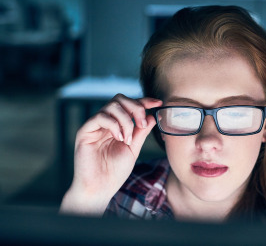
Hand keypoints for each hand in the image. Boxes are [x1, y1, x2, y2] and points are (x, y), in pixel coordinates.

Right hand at [60, 94, 161, 215]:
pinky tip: (119, 138)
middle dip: (136, 108)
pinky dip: (114, 124)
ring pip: (112, 106)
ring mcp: (94, 126)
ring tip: (128, 139)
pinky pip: (100, 117)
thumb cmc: (115, 172)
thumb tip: (152, 116)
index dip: (143, 101)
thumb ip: (141, 132)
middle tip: (141, 124)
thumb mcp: (133, 149)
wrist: (100, 189)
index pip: (129, 105)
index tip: (158, 103)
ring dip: (126, 120)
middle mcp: (105, 122)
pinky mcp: (85, 132)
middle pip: (120, 99)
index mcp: (117, 125)